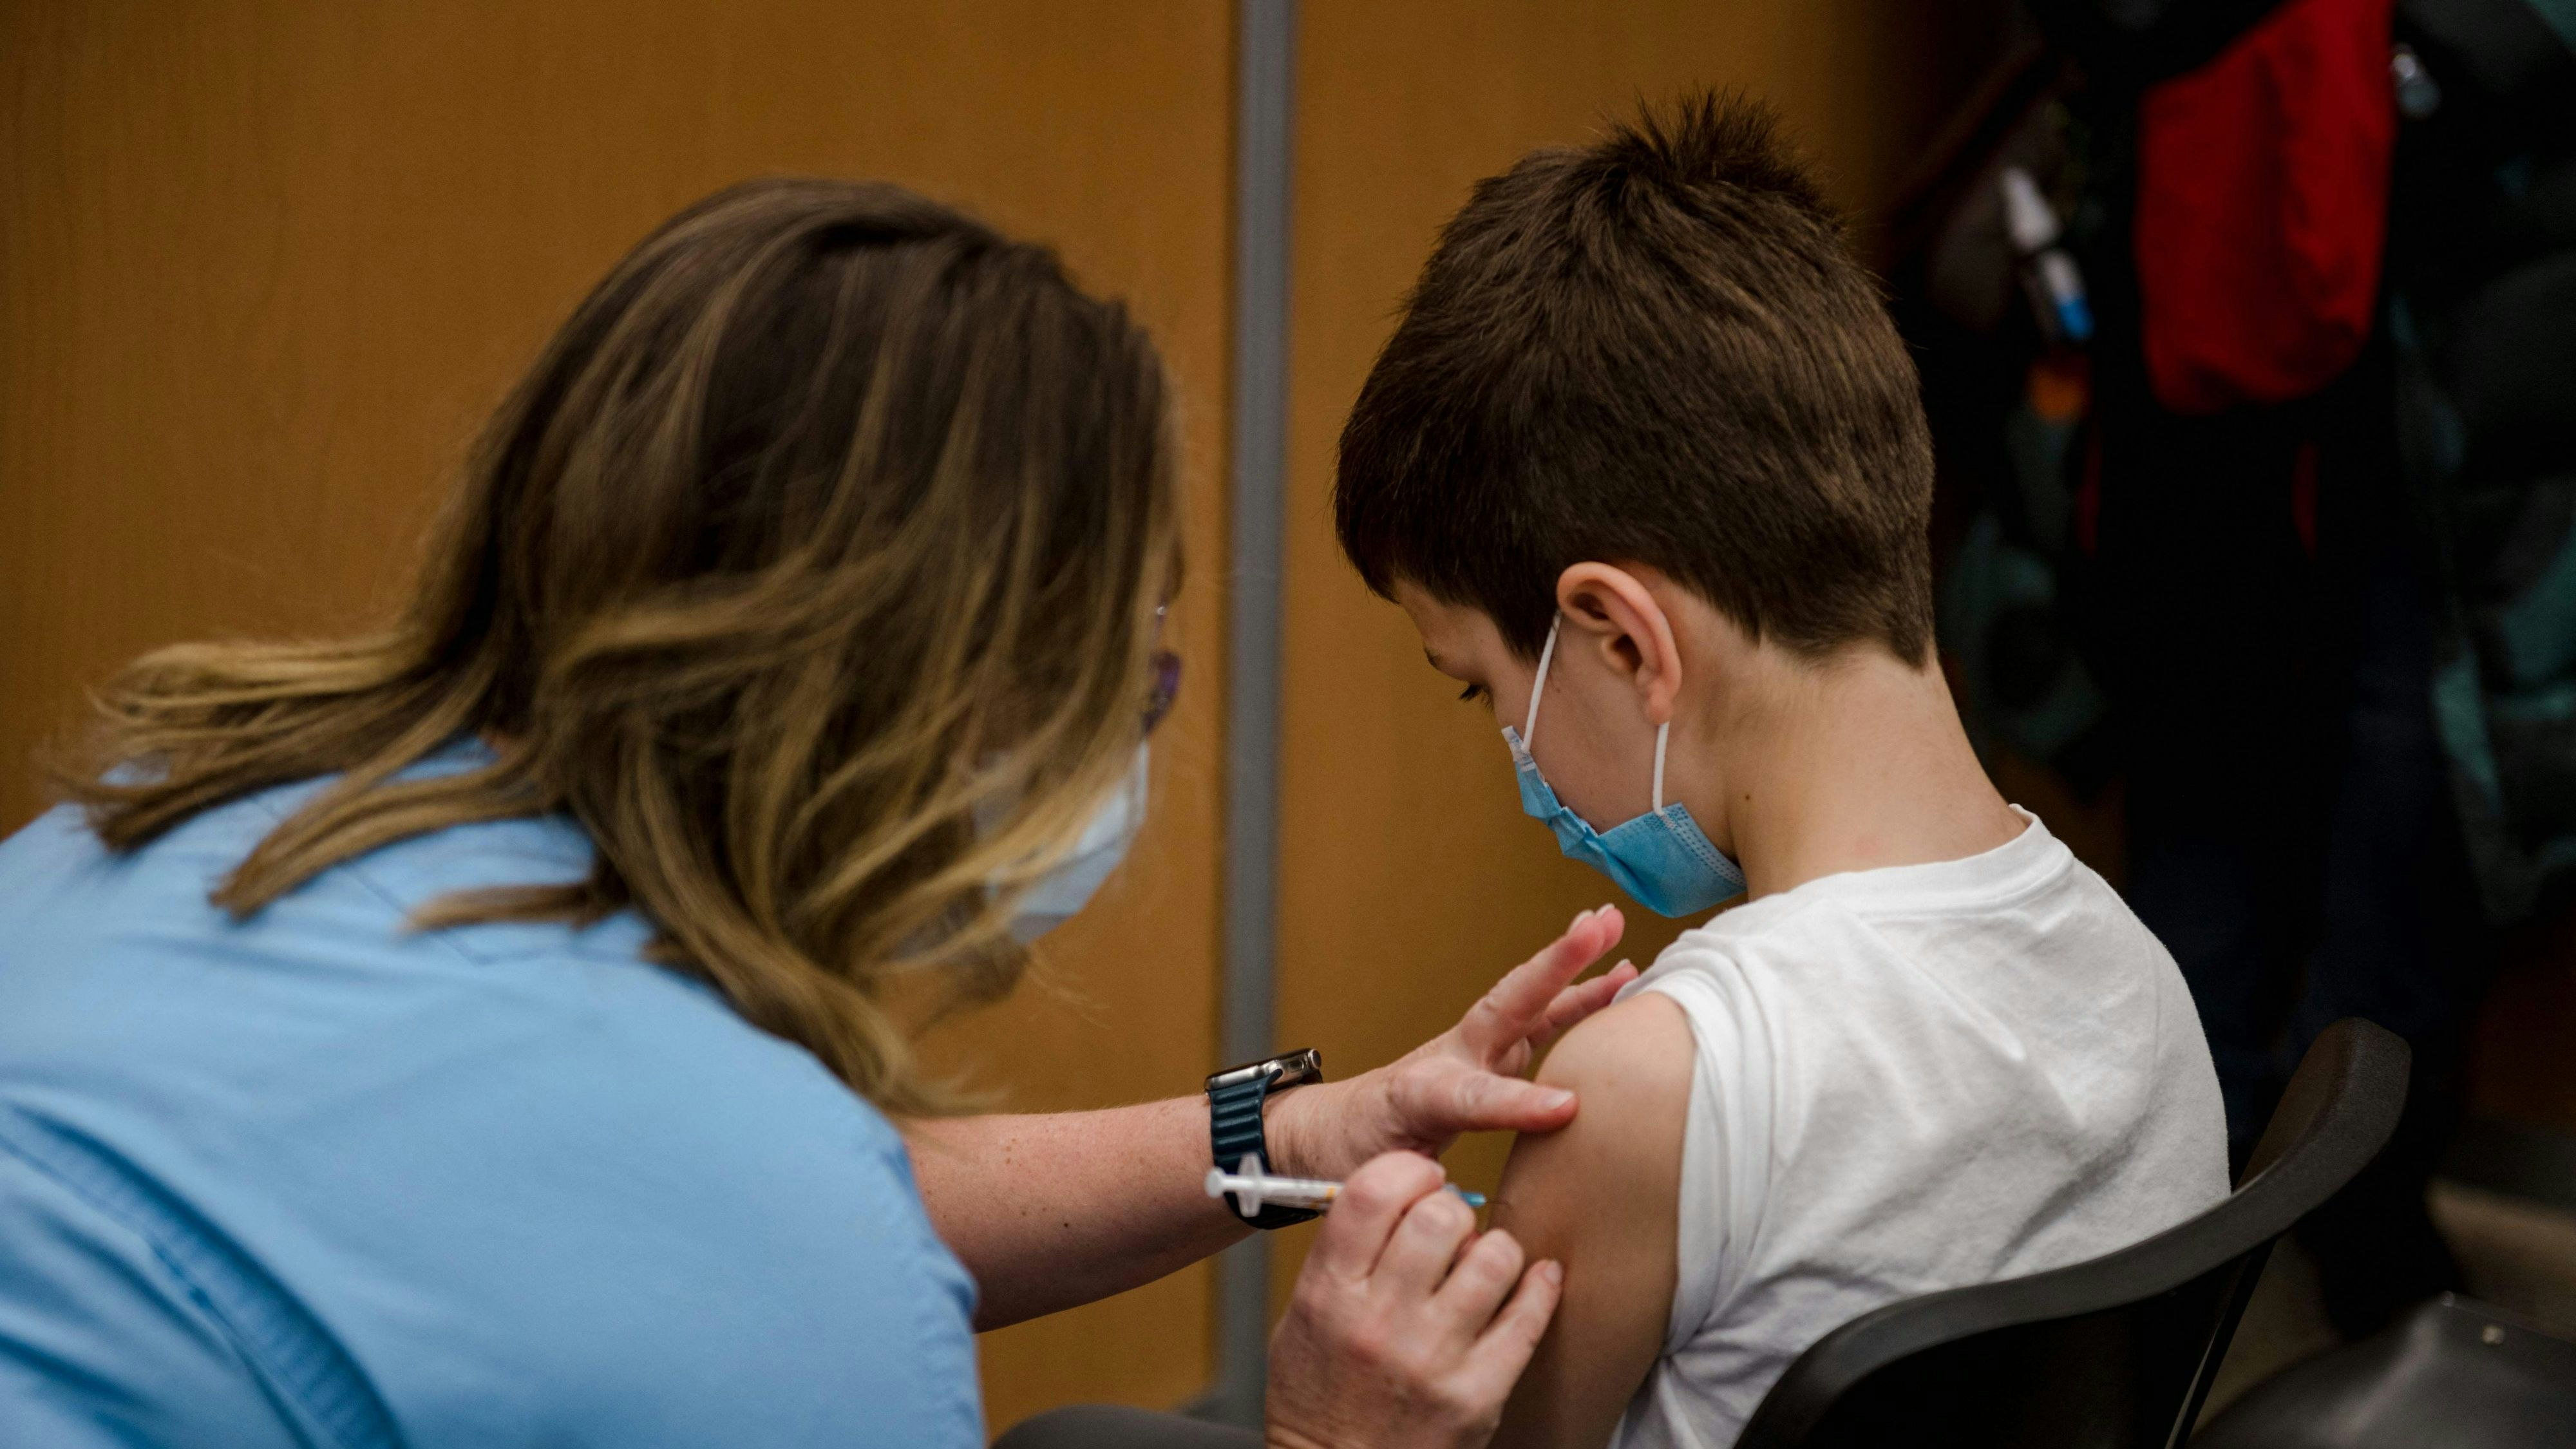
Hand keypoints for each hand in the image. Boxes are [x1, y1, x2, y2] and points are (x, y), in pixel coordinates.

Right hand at [1266, 1153, 1561, 1448]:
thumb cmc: (1319, 1393)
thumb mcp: (1303, 1313)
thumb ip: (1346, 1251)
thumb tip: (1408, 1191)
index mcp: (1329, 1292)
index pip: (1372, 1191)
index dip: (1409, 1171)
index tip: (1423, 1181)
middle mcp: (1379, 1321)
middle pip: (1440, 1216)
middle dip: (1455, 1210)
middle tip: (1453, 1230)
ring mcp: (1432, 1359)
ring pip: (1495, 1258)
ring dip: (1497, 1251)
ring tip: (1485, 1265)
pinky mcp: (1477, 1394)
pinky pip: (1528, 1319)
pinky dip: (1540, 1289)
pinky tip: (1537, 1280)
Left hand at [1270, 907, 1633, 1177]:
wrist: (1327, 1134)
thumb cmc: (1352, 1156)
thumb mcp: (1377, 1177)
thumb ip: (1416, 1182)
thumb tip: (1462, 1213)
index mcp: (1420, 1094)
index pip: (1473, 1094)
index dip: (1516, 1100)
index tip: (1567, 1107)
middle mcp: (1453, 1061)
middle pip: (1506, 1007)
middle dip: (1552, 967)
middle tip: (1597, 925)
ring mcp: (1474, 1053)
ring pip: (1529, 1005)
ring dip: (1574, 969)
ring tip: (1614, 929)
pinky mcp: (1492, 1058)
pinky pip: (1541, 1022)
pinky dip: (1578, 1000)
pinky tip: (1617, 983)